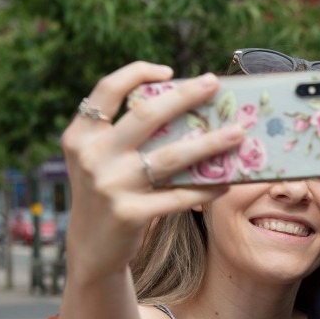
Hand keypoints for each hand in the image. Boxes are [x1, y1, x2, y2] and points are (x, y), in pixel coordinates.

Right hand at [60, 62, 243, 276]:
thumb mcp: (100, 160)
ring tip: (238, 133)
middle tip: (214, 84)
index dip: (137, 72)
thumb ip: (124, 135)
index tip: (169, 70)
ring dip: (210, 143)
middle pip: (145, 116)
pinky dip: (206, 188)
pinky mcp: (130, 214)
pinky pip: (179, 196)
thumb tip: (187, 110)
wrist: (91, 248)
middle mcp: (92, 157)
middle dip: (184, 96)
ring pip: (171, 157)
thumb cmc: (108, 193)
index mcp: (81, 136)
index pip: (107, 90)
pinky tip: (227, 181)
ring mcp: (110, 186)